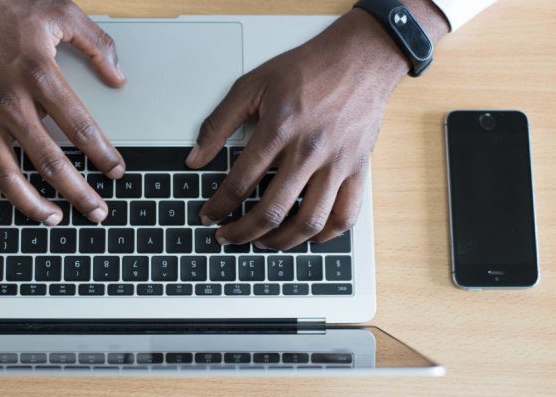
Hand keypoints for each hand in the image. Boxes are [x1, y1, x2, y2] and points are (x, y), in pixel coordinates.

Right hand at [0, 0, 126, 237]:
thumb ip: (96, 43)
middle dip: (78, 192)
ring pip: (9, 176)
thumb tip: (119, 77)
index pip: (80, 128)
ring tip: (56, 220)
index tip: (117, 172)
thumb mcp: (59, 11)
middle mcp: (11, 105)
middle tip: (98, 212)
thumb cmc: (1, 7)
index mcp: (40, 76)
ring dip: (33, 205)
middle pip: (50, 162)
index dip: (102, 154)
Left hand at [186, 4, 447, 249]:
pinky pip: (345, 216)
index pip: (240, 182)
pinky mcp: (358, 169)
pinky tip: (307, 235)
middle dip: (242, 232)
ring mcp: (337, 163)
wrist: (359, 58)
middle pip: (271, 210)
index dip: (218, 206)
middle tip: (227, 237)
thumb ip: (218, 123)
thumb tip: (195, 158)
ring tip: (262, 242)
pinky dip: (325, 235)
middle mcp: (309, 150)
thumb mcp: (251, 85)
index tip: (209, 215)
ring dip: (280, 241)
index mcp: (279, 129)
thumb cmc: (306, 69)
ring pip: (309, 222)